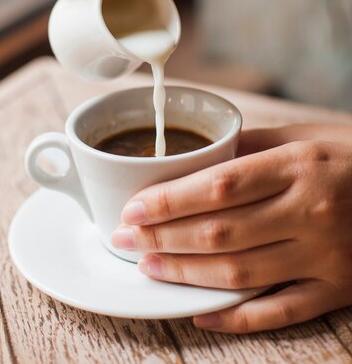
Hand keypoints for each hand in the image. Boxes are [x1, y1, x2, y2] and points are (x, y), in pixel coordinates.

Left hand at [111, 123, 351, 332]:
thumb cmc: (350, 156)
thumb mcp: (303, 137)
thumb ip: (249, 147)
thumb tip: (195, 160)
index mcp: (298, 166)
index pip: (219, 186)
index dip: (170, 201)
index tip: (134, 207)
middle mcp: (310, 212)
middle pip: (221, 232)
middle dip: (163, 237)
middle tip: (125, 237)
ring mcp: (324, 256)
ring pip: (240, 272)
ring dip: (186, 274)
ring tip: (147, 266)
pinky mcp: (336, 288)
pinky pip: (280, 311)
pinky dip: (236, 317)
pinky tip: (198, 312)